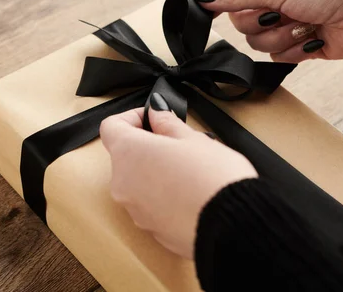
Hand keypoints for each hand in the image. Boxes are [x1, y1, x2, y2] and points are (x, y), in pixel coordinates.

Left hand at [100, 95, 256, 258]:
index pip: (111, 127)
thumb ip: (167, 124)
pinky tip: (189, 193)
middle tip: (179, 143)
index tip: (155, 118)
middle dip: (148, 145)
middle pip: (125, 155)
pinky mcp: (149, 228)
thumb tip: (156, 115)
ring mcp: (134, 209)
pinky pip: (150, 204)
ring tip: (189, 170)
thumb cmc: (213, 178)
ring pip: (137, 181)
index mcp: (128, 153)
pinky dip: (163, 195)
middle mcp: (122, 182)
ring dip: (155, 171)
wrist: (231, 225)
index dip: (132, 117)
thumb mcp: (193, 138)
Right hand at [192, 0, 342, 62]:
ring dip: (280, 37)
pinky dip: (295, 51)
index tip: (213, 13)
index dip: (224, 1)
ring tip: (304, 26)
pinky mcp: (297, 44)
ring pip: (258, 41)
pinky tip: (313, 39)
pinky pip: (277, 56)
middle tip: (280, 14)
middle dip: (261, 22)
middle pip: (242, 20)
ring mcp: (287, 21)